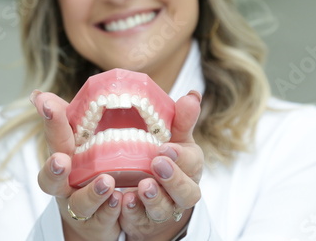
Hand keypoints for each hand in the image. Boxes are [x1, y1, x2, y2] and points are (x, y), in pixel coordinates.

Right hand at [32, 91, 121, 240]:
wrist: (95, 216)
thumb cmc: (86, 170)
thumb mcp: (78, 143)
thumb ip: (66, 118)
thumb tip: (38, 94)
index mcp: (64, 157)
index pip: (54, 137)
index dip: (50, 121)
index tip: (48, 104)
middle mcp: (65, 184)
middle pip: (51, 179)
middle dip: (54, 169)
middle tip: (62, 160)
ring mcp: (79, 205)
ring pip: (80, 202)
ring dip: (92, 192)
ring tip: (107, 181)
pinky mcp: (98, 223)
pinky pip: (104, 218)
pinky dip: (110, 210)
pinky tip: (120, 200)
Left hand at [119, 91, 202, 240]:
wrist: (154, 195)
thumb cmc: (167, 160)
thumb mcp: (174, 139)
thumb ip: (181, 120)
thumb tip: (193, 94)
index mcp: (190, 167)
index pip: (192, 164)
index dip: (180, 158)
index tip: (166, 148)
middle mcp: (181, 192)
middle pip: (186, 193)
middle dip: (173, 180)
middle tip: (157, 164)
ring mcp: (163, 208)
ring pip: (163, 209)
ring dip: (154, 199)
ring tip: (142, 186)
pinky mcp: (143, 221)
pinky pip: (139, 220)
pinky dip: (132, 212)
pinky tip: (123, 201)